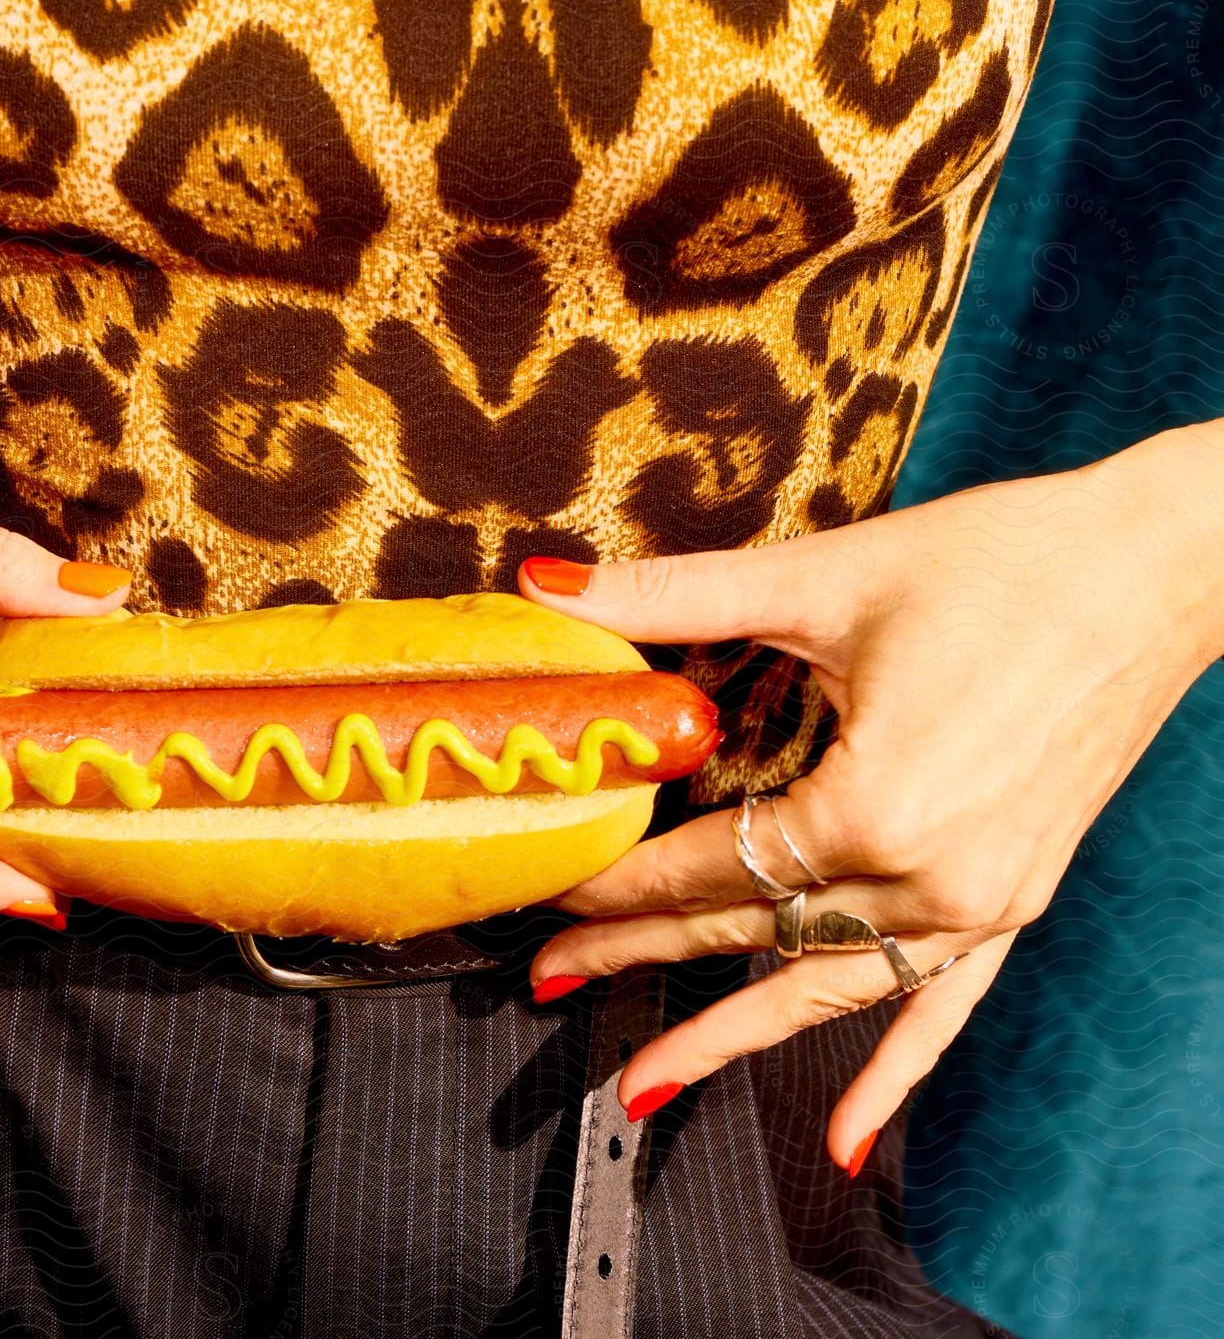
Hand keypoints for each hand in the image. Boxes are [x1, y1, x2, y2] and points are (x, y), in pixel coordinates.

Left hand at [517, 426, 1222, 1173]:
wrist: (1160, 568)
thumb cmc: (1005, 563)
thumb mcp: (820, 580)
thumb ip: (670, 596)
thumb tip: (546, 584)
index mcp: (871, 807)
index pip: (708, 866)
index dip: (621, 883)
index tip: (554, 900)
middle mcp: (928, 877)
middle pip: (750, 931)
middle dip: (641, 955)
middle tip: (553, 979)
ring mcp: (980, 902)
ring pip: (825, 989)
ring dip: (733, 1034)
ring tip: (646, 1081)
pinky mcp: (1016, 900)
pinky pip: (939, 1008)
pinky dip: (890, 1075)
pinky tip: (848, 1143)